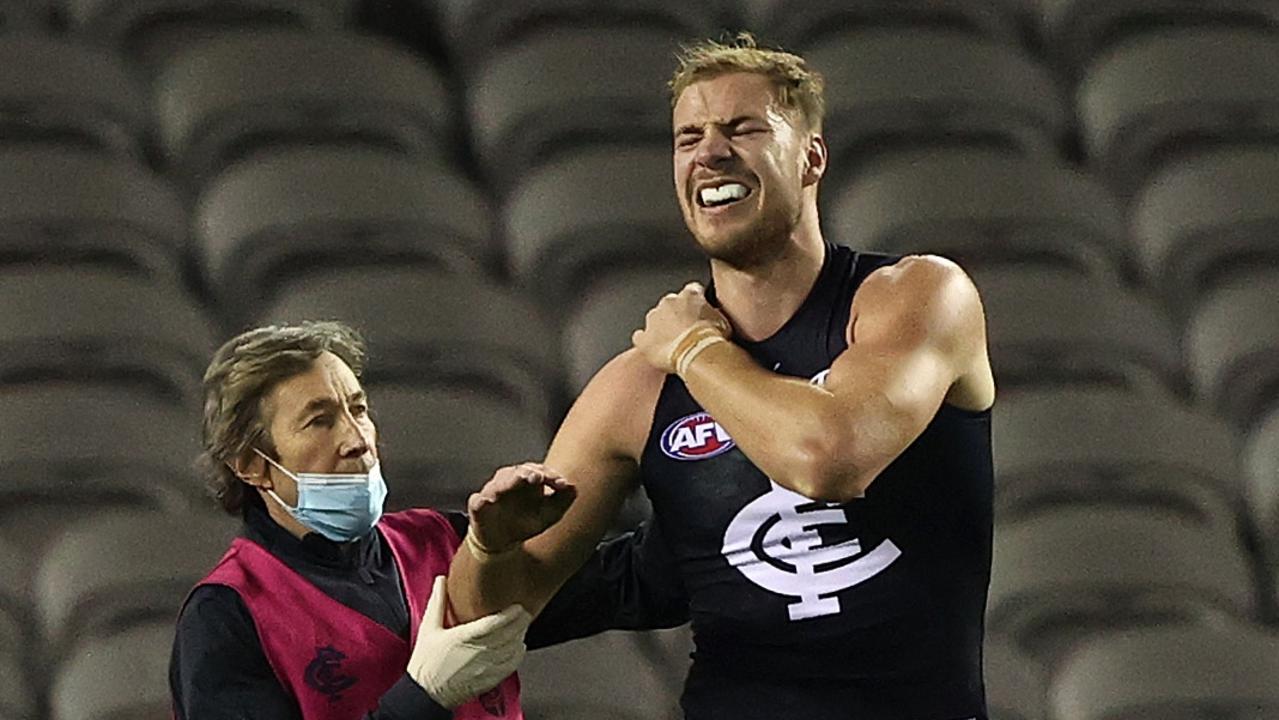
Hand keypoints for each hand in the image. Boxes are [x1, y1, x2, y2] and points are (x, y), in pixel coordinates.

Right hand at [408, 576, 531, 708]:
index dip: (509, 614)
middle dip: (520, 622)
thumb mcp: (428, 628)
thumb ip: (438, 602)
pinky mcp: (489, 680)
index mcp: (463, 638)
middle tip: (526, 612)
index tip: (518, 606)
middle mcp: (477, 653)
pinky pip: (510, 666)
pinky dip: (518, 655)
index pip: (493, 624)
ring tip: (523, 626)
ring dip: (520, 636)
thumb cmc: (426, 662)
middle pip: (508, 635)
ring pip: (512, 650)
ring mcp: (485, 668)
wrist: (426, 693)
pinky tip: (519, 647)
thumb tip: (441, 580)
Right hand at [467, 463, 575, 554]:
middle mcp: (509, 482)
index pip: (539, 471)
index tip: (561, 483)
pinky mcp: (479, 507)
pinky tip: (487, 500)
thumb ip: (563, 501)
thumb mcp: (549, 515)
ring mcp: (493, 493)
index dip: (550, 475)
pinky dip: (481, 499)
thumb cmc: (526, 522)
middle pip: (519, 472)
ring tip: (518, 481)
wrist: (503, 543)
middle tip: (538, 477)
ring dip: (508, 481)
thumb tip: (573, 487)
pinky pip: (478, 501)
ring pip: (499, 483)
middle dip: (529, 473)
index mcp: (528, 481)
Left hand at [631, 282, 730, 373]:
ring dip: (661, 328)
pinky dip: (646, 342)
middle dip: (676, 315)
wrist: (695, 353)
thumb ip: (715, 314)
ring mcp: (653, 320)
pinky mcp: (644, 338)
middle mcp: (668, 303)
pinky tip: (655, 350)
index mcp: (689, 295)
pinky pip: (640, 337)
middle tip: (686, 330)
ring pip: (654, 320)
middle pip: (670, 305)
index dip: (695, 301)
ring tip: (673, 343)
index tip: (698, 309)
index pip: (692, 291)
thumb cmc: (711, 337)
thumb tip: (716, 317)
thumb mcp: (723, 322)